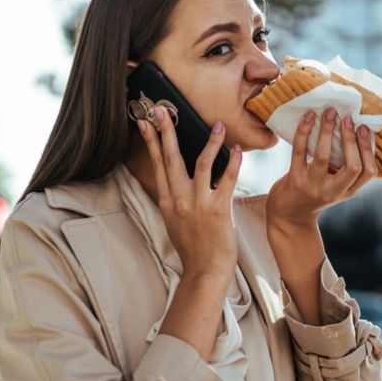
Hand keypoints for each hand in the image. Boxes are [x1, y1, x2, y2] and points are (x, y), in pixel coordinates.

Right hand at [136, 108, 242, 280]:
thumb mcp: (175, 221)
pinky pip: (226, 179)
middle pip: (170, 157)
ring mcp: (197, 204)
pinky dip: (233, 162)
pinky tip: (237, 149)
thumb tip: (174, 179)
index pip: (156, 164)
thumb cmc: (194, 247)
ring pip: (201, 163)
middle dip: (166, 130)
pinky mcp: (218, 210)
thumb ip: (175, 199)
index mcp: (167, 201)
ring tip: (217, 124)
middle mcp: (179, 199)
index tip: (144, 122)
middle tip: (162, 109)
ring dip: (210, 141)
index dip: (150, 141)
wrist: (205, 271)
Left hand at [267, 107, 376, 228]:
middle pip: (352, 167)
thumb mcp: (336, 185)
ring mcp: (313, 187)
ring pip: (323, 157)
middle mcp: (333, 192)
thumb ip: (345, 166)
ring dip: (327, 131)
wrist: (288, 215)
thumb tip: (352, 128)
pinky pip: (299, 152)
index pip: (369, 172)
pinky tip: (308, 117)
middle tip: (348, 118)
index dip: (368, 149)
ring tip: (329, 112)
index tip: (363, 128)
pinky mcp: (294, 180)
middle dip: (351, 140)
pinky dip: (304, 132)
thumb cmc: (315, 192)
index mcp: (348, 191)